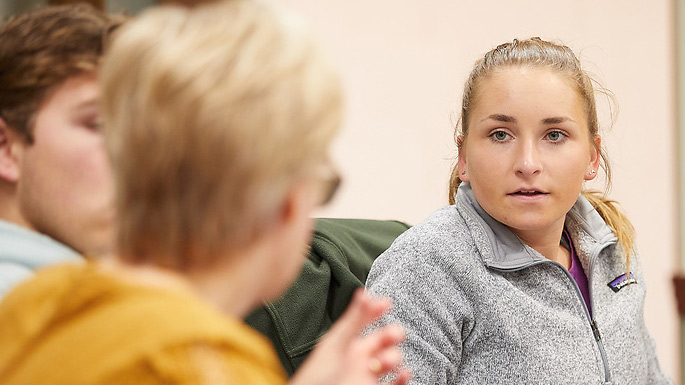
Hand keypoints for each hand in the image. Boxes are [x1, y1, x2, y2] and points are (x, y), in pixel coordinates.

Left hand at [290, 288, 410, 384]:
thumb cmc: (317, 377)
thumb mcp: (337, 345)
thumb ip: (354, 320)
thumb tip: (365, 291)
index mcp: (347, 342)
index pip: (365, 321)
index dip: (377, 310)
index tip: (387, 302)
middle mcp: (359, 357)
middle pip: (383, 340)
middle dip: (392, 334)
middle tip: (394, 333)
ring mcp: (367, 375)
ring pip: (391, 360)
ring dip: (395, 356)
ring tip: (386, 360)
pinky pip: (395, 384)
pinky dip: (403, 378)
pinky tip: (403, 373)